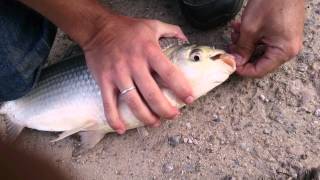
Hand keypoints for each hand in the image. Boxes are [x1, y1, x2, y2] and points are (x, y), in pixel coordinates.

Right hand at [83, 15, 193, 133]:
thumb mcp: (152, 25)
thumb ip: (172, 31)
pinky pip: (108, 104)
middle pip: (152, 94)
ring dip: (146, 117)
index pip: (169, 73)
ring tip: (155, 122)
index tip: (189, 99)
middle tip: (173, 115)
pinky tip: (121, 129)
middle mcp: (134, 64)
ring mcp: (118, 74)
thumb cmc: (127, 28)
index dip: (181, 88)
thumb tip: (186, 39)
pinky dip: (114, 119)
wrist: (97, 28)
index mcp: (149, 51)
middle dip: (165, 109)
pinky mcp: (104, 81)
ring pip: (133, 102)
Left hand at [230, 0, 304, 77]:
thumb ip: (242, 48)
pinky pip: (264, 41)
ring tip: (235, 32)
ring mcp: (286, 41)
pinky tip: (240, 27)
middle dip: (242, 53)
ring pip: (259, 50)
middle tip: (230, 45)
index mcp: (283, 52)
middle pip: (259, 61)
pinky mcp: (282, 34)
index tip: (230, 63)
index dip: (242, 69)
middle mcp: (287, 50)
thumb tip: (235, 62)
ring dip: (244, 43)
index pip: (259, 71)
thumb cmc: (271, 3)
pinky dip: (252, 37)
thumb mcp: (250, 29)